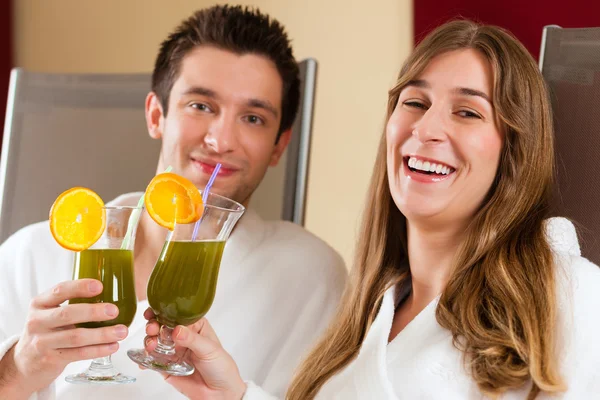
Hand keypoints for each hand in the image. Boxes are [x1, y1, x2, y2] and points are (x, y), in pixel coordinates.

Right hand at [0, 279, 127, 396]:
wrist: (24, 362)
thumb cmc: (46, 331)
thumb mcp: (49, 313)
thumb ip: (70, 303)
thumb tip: (111, 293)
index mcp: (39, 304)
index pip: (59, 291)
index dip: (79, 287)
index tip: (100, 286)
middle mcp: (37, 321)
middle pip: (67, 314)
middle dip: (93, 312)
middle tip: (114, 311)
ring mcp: (42, 342)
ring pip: (76, 337)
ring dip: (102, 334)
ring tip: (122, 331)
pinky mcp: (50, 360)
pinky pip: (78, 354)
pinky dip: (98, 350)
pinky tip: (113, 346)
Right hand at [144, 308, 246, 399]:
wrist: (219, 393)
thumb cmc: (221, 366)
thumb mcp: (209, 349)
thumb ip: (192, 339)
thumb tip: (177, 330)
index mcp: (195, 327)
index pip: (177, 315)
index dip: (164, 312)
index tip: (154, 312)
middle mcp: (183, 337)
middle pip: (163, 327)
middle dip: (154, 326)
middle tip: (152, 329)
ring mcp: (173, 351)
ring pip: (155, 342)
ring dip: (149, 341)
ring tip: (151, 346)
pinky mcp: (166, 366)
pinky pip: (152, 360)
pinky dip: (145, 359)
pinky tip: (143, 360)